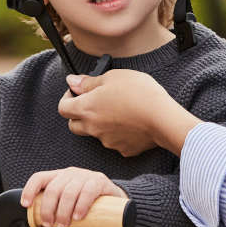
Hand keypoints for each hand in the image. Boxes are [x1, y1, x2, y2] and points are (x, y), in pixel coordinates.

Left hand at [21, 167, 127, 226]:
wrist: (112, 200)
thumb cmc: (83, 204)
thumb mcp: (65, 213)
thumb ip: (50, 224)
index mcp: (57, 178)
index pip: (39, 177)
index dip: (30, 190)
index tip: (26, 205)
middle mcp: (69, 174)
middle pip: (53, 189)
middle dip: (49, 209)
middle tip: (51, 224)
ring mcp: (85, 176)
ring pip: (69, 192)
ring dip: (64, 211)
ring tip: (65, 226)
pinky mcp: (99, 181)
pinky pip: (88, 192)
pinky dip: (81, 205)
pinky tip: (78, 217)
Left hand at [59, 70, 199, 156]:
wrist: (163, 118)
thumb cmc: (139, 93)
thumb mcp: (113, 77)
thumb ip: (88, 82)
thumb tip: (72, 81)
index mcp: (86, 108)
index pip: (62, 108)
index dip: (67, 98)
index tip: (77, 92)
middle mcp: (92, 127)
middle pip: (74, 125)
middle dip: (79, 115)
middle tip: (94, 103)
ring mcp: (107, 141)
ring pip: (94, 134)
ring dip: (99, 124)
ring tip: (119, 111)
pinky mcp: (122, 149)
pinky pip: (114, 141)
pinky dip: (118, 133)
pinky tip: (131, 123)